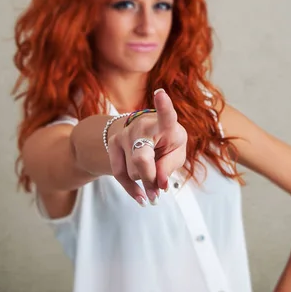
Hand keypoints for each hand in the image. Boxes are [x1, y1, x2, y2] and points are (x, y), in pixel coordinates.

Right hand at [108, 89, 186, 205]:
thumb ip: (170, 167)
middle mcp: (142, 126)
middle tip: (159, 192)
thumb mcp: (177, 153)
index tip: (160, 93)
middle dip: (149, 179)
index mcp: (165, 124)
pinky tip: (141, 197)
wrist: (144, 135)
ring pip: (133, 171)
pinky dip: (132, 189)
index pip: (165, 115)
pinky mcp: (113, 143)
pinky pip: (119, 174)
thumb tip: (159, 183)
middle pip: (141, 159)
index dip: (163, 105)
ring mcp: (125, 133)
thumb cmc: (167, 143)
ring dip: (144, 180)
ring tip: (152, 174)